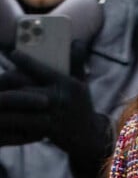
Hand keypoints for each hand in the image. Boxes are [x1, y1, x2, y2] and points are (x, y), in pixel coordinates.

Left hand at [0, 50, 112, 177]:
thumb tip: (75, 41)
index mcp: (68, 83)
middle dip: (6, 81)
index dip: (25, 61)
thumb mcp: (81, 83)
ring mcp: (52, 114)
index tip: (12, 53)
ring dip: (3, 100)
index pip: (43, 69)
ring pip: (20, 103)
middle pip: (25, 86)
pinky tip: (0, 116)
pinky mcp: (45, 128)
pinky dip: (8, 118)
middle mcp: (60, 97)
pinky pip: (21, 121)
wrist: (88, 136)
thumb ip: (76, 62)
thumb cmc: (81, 105)